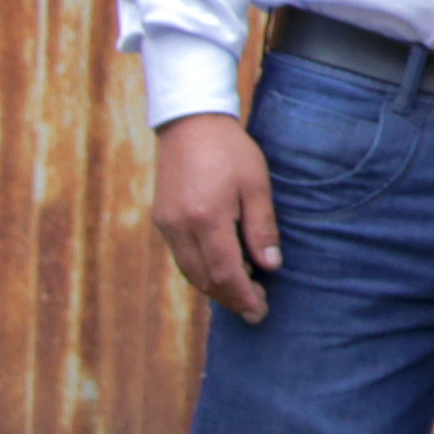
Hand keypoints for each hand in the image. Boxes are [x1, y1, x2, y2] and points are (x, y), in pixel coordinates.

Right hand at [153, 111, 278, 322]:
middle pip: (205, 279)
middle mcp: (181, 226)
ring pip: (190, 272)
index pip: (226, 272)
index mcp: (207, 218)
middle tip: (255, 307)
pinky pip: (181, 256)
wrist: (190, 122)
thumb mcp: (256, 184)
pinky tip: (221, 268)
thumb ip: (262, 227)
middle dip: (230, 298)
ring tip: (242, 291)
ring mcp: (167, 224)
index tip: (259, 311)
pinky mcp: (162, 219)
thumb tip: (271, 266)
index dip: (243, 296)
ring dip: (215, 287)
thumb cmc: (229, 149)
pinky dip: (201, 270)